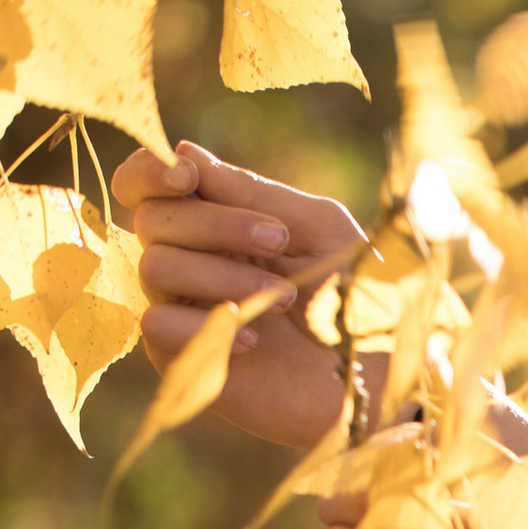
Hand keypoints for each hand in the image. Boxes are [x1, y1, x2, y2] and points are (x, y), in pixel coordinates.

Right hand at [112, 140, 372, 448]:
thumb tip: (184, 152)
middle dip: (214, 224)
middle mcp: (194, 261)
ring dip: (221, 275)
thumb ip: (254, 191)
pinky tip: (254, 340)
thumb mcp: (320, 228)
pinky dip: (205, 325)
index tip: (186, 176)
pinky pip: (156, 324)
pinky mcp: (188, 359)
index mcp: (220, 221)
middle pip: (152, 220)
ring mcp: (188, 311)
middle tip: (277, 240)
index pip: (147, 185)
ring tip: (284, 297)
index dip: (150, 171)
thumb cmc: (358, 297)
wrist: (380, 377)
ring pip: (156, 267)